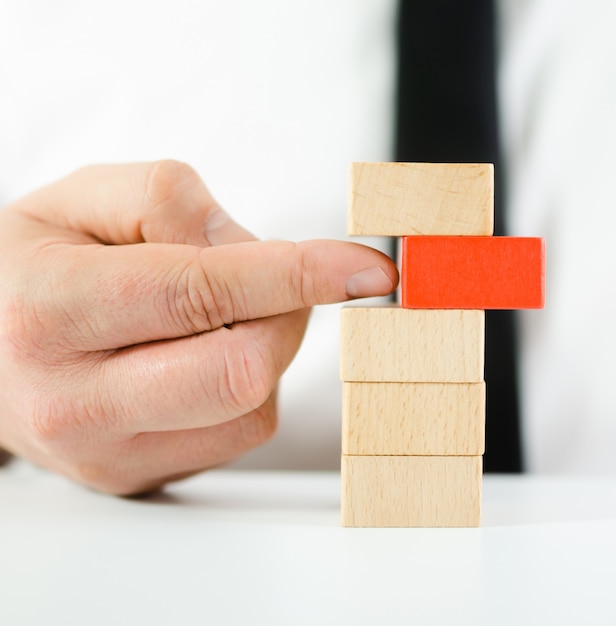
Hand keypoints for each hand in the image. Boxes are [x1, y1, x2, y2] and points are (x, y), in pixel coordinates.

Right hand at [0, 161, 396, 493]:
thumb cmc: (33, 264)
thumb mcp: (82, 198)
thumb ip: (168, 199)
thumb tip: (254, 248)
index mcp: (53, 310)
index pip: (202, 293)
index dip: (298, 275)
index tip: (365, 268)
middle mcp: (76, 400)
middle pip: (240, 371)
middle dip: (286, 315)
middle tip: (272, 281)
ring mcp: (107, 453)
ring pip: (251, 410)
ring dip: (267, 349)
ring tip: (221, 315)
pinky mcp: (137, 475)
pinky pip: (238, 433)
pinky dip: (248, 386)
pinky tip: (206, 354)